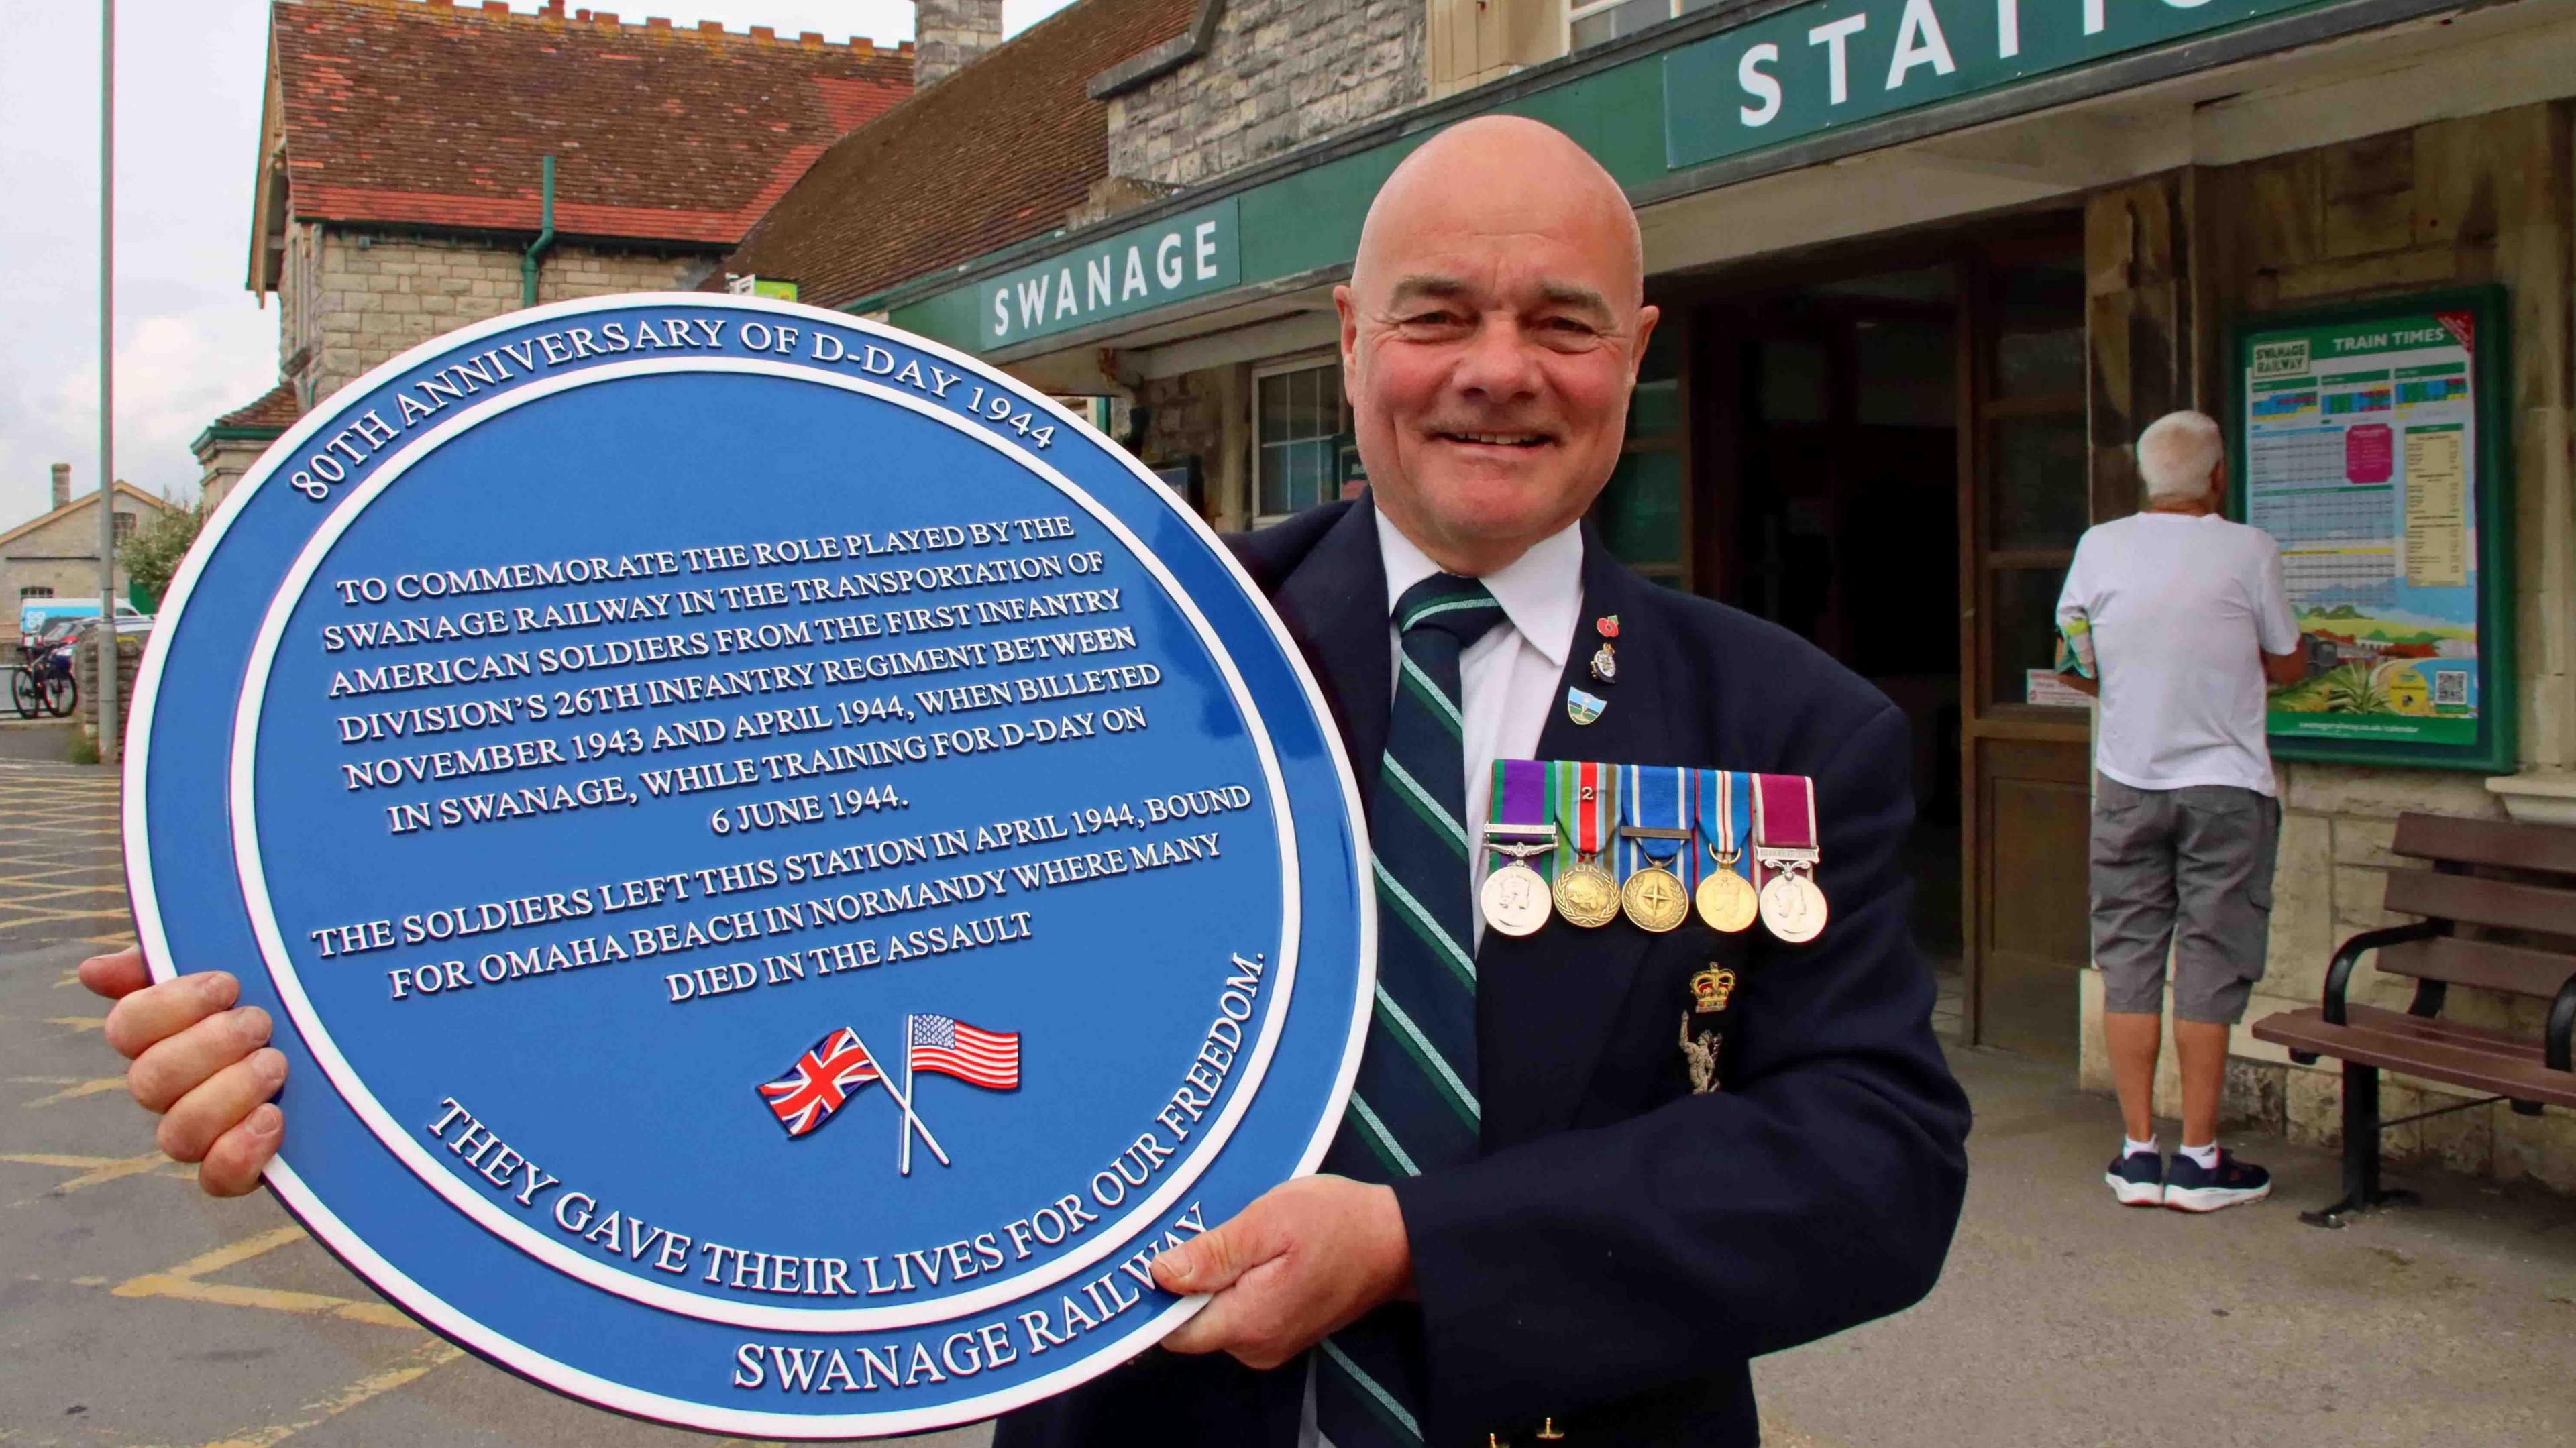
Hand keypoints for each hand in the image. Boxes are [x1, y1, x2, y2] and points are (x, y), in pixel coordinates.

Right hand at [80, 947, 286, 1196]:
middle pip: (150, 1081)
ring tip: (277, 1065)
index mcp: (165, 1035)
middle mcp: (175, 1088)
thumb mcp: (242, 961)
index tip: (228, 985)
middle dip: (209, 1047)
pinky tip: (274, 1118)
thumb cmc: (287, 995)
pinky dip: (240, 1153)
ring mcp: (206, 1131)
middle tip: (261, 1024)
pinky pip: (216, 1180)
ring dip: (228, 1095)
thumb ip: (172, 955)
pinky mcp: (241, 1167)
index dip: (169, 1006)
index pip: (127, 1027)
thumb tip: (95, 971)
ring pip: (177, 1134)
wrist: (361, 1041)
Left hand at [1153, 1175, 1412, 1369]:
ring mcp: (1271, 1343)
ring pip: (1214, 1316)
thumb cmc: (1338, 1222)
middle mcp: (1256, 1347)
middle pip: (1191, 1324)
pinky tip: (1251, 1250)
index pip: (1173, 1330)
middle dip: (1189, 1280)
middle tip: (1203, 1228)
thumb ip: (1216, 1253)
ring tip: (1235, 1235)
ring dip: (1214, 1279)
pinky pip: (1239, 1313)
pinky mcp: (1281, 1332)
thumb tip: (1161, 1273)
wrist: (1396, 1241)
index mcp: (1249, 1323)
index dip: (1158, 1294)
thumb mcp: (1270, 1221)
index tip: (1156, 1252)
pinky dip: (1235, 1284)